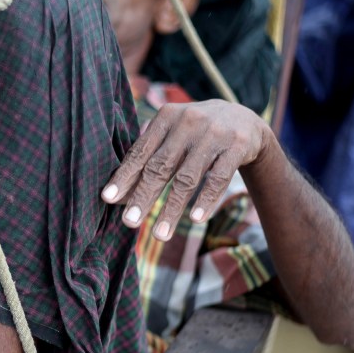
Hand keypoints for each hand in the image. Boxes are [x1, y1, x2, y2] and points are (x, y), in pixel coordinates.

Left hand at [101, 100, 272, 239]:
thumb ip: (150, 150)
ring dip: (171, 209)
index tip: (108, 199)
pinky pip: (218, 179)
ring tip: (160, 235)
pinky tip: (194, 220)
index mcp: (166, 117)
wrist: (246, 120)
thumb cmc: (197, 133)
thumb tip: (119, 190)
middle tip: (129, 222)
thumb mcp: (174, 130)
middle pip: (161, 166)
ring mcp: (214, 134)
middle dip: (143, 196)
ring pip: (188, 178)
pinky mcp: (237, 146)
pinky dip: (206, 200)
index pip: (141, 151)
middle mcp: (189, 122)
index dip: (124, 176)